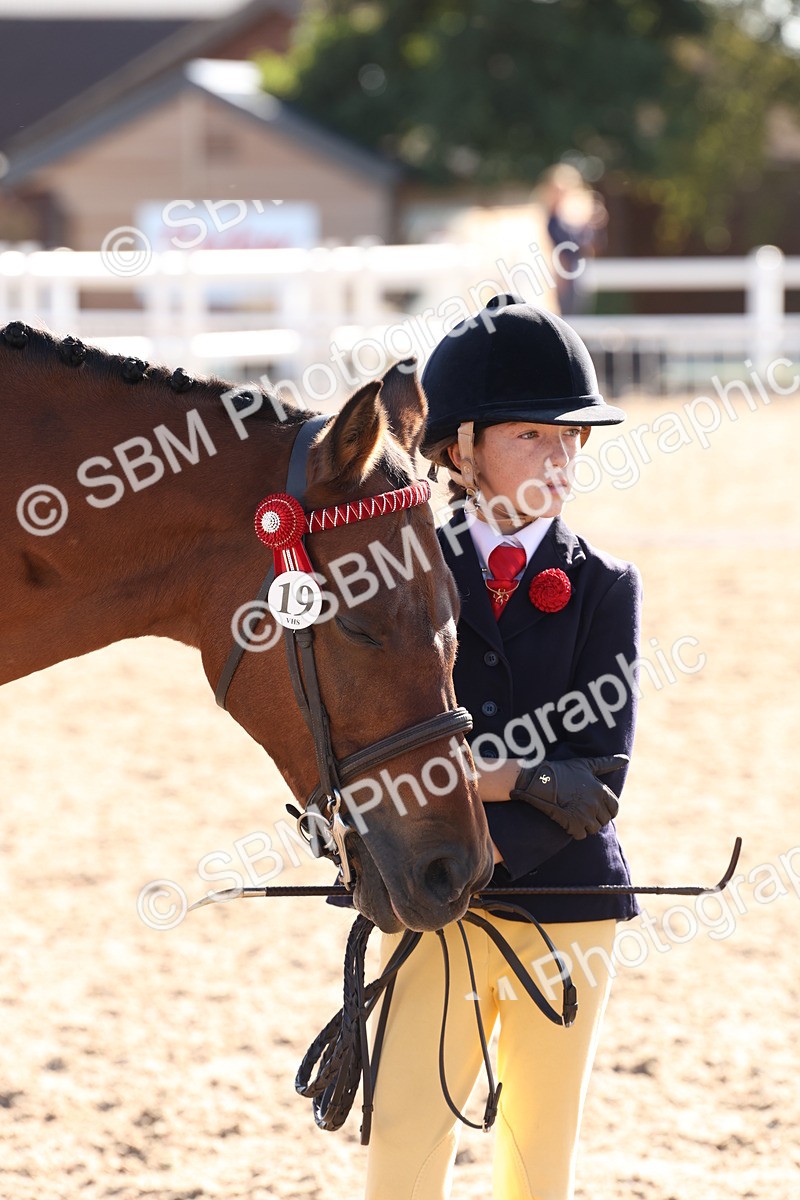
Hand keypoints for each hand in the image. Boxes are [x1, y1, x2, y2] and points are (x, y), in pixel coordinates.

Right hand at [510, 754, 627, 839]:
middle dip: (596, 817)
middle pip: (604, 820)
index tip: (597, 807)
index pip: (614, 808)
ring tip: (576, 816)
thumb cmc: (562, 770)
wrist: (539, 780)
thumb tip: (626, 759)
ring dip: (586, 825)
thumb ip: (607, 763)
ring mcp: (584, 815)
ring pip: (593, 828)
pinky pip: (581, 834)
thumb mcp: (586, 764)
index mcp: (601, 791)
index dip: (607, 809)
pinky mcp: (572, 824)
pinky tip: (568, 821)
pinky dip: (575, 830)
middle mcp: (595, 804)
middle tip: (583, 811)